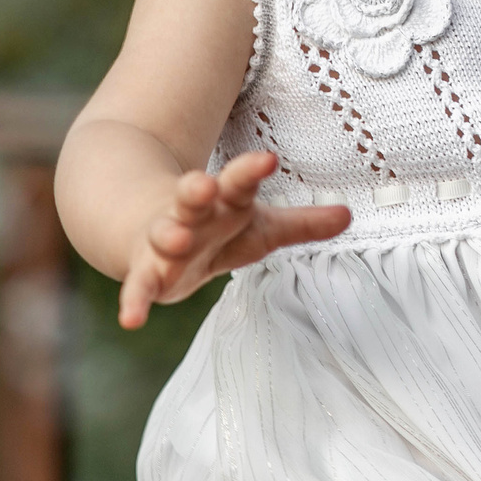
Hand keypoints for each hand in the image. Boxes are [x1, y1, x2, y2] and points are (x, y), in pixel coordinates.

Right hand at [120, 151, 349, 326]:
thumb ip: (302, 224)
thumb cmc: (216, 230)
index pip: (238, 182)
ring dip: (168, 234)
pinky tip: (131, 320)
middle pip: (194, 198)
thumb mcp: (260, 226)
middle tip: (205, 183)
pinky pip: (138, 287)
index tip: (267, 160)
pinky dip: (134, 301)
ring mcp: (164, 242)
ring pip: (164, 234)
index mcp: (223, 202)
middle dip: (199, 190)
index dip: (251, 172)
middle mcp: (191, 215)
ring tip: (173, 236)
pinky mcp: (146, 273)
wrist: (148, 230)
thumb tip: (348, 214)